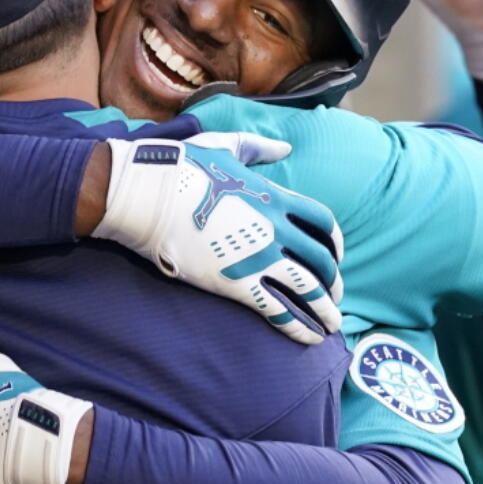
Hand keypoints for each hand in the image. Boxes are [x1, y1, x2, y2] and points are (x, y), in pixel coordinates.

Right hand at [95, 132, 342, 344]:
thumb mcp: (224, 146)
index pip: (322, 222)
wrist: (147, 196)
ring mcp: (258, 257)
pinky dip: (299, 327)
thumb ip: (258, 147)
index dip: (335, 242)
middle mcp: (275, 228)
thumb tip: (285, 147)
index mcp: (274, 196)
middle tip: (335, 296)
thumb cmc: (182, 168)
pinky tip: (308, 337)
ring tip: (331, 325)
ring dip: (325, 309)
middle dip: (333, 281)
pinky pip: (279, 311)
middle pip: (321, 260)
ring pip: (308, 289)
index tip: (335, 255)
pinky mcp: (237, 283)